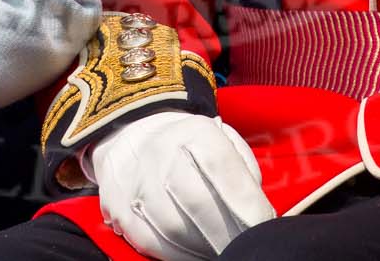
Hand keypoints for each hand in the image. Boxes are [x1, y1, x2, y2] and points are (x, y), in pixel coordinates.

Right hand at [87, 111, 274, 260]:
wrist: (131, 134)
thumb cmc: (191, 145)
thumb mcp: (223, 140)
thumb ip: (243, 171)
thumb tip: (256, 212)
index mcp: (193, 131)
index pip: (221, 167)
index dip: (245, 203)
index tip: (260, 225)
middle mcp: (159, 151)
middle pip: (197, 200)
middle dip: (226, 232)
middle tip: (242, 244)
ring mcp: (135, 181)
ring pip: (173, 227)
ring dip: (203, 248)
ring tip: (222, 251)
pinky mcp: (118, 207)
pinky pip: (150, 240)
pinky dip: (177, 255)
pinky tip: (195, 254)